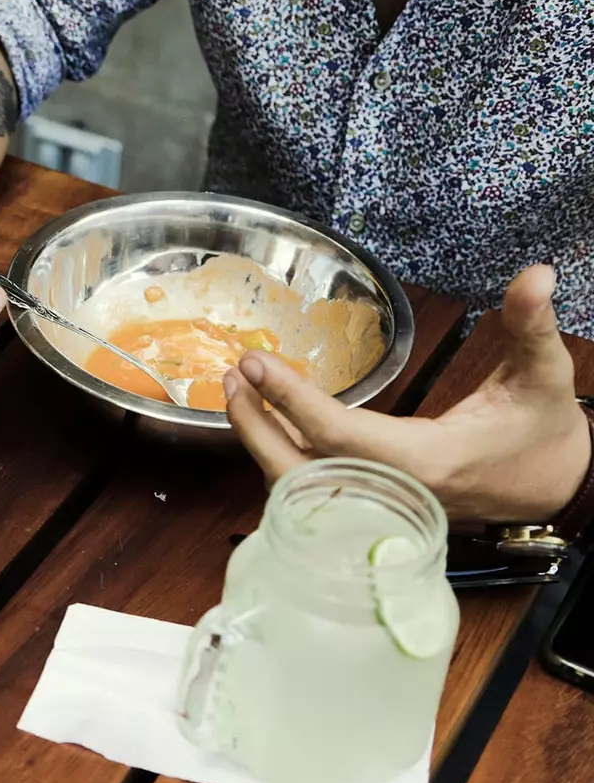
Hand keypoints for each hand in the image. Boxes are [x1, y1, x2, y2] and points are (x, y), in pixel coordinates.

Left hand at [223, 265, 590, 522]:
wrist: (551, 489)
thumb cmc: (540, 433)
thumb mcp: (543, 376)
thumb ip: (530, 325)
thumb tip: (537, 275)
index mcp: (427, 463)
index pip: (340, 435)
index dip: (292, 401)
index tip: (256, 363)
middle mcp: (393, 493)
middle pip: (301, 473)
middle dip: (256, 428)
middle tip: (231, 377)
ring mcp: (379, 507)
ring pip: (299, 489)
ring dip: (261, 444)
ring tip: (237, 393)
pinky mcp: (373, 508)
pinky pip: (312, 494)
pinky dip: (281, 460)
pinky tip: (265, 424)